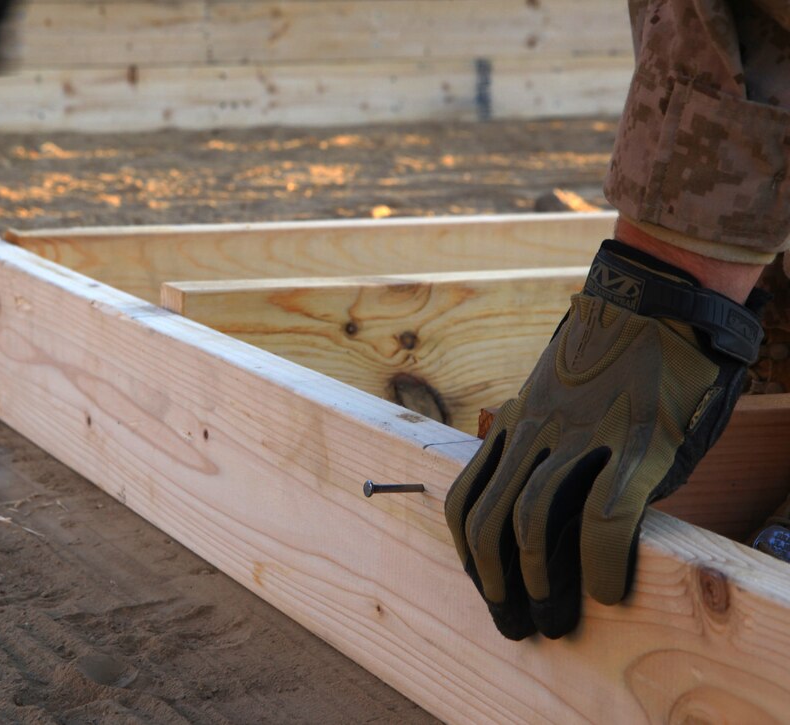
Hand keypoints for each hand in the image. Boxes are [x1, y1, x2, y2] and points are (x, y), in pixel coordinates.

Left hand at [444, 240, 764, 639]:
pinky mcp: (637, 440)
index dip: (466, 551)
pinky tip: (608, 589)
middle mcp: (536, 431)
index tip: (482, 585)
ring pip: (533, 518)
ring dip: (538, 579)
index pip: (466, 495)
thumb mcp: (562, 397)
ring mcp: (584, 435)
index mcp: (515, 422)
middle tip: (513, 622)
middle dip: (494, 581)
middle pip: (489, 518)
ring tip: (553, 618)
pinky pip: (605, 511)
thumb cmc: (615, 354)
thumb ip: (550, 447)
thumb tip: (552, 512)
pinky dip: (600, 559)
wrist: (659, 297)